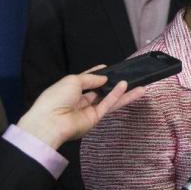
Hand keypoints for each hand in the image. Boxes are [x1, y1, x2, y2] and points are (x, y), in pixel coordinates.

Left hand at [16, 68, 145, 149]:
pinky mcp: (95, 119)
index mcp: (69, 90)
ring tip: (139, 85)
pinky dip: (116, 96)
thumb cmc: (56, 98)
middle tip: (127, 77)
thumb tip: (104, 78)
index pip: (85, 80)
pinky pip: (107, 105)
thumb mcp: (72, 81)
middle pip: (99, 91)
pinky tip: (126, 87)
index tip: (108, 67)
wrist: (51, 122)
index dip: (96, 74)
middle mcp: (79, 100)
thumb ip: (90, 78)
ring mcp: (88, 110)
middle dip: (112, 84)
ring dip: (122, 92)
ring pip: (108, 99)